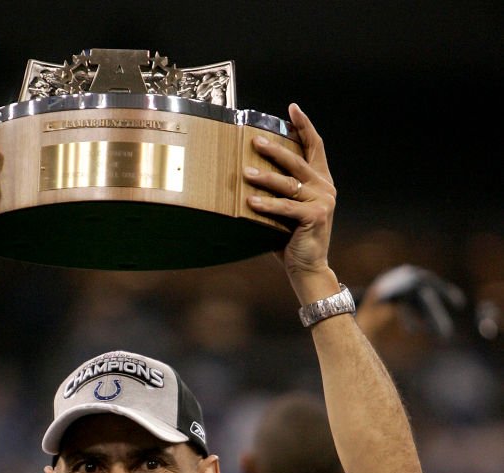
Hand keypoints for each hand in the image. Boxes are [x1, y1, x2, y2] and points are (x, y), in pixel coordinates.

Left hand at [243, 103, 335, 290]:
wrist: (308, 267)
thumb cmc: (293, 240)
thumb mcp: (287, 212)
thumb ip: (280, 193)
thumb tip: (249, 175)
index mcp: (321, 182)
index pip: (314, 147)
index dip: (304, 126)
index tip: (292, 108)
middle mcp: (324, 188)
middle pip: (297, 160)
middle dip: (275, 148)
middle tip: (254, 140)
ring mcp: (322, 201)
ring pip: (288, 183)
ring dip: (265, 177)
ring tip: (245, 172)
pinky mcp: (314, 216)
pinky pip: (285, 207)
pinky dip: (266, 205)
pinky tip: (249, 201)